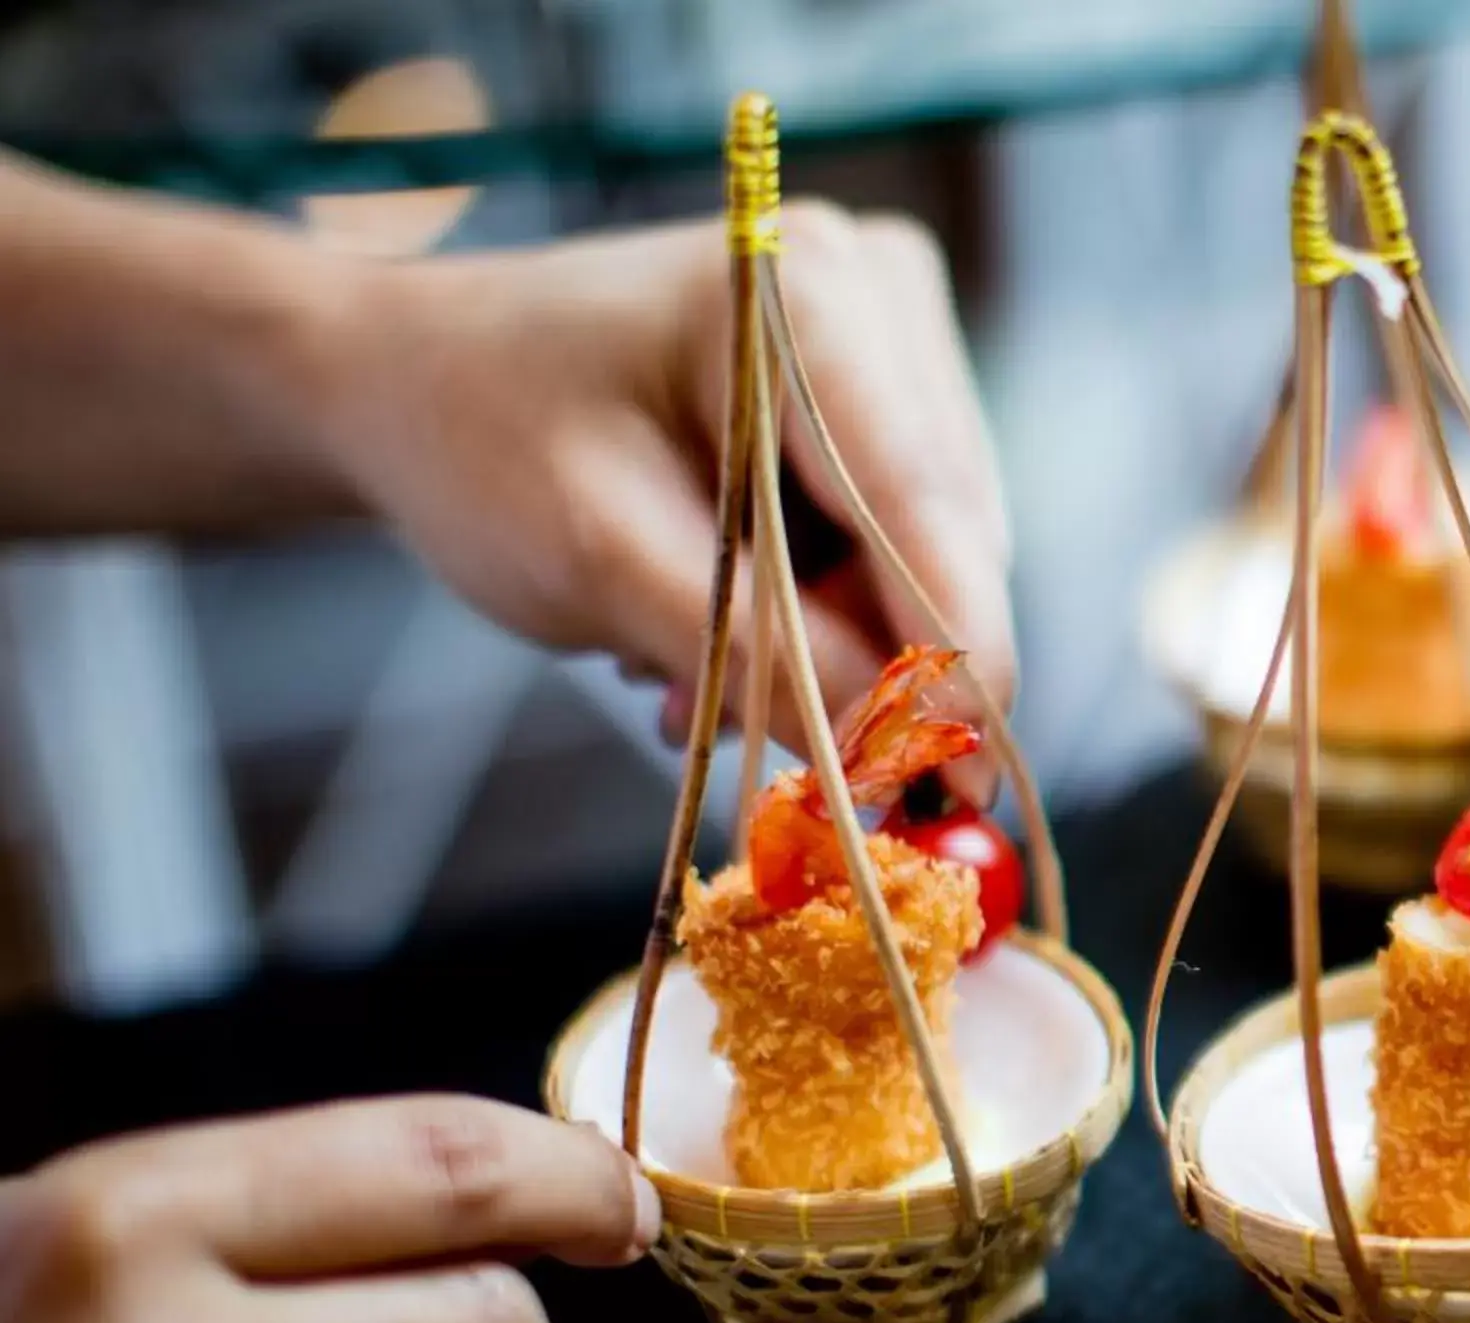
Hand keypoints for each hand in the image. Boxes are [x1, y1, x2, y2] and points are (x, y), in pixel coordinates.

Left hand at [312, 201, 1017, 737]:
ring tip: (685, 670)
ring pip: (930, 553)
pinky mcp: (880, 386)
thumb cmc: (480, 440)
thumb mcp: (604, 563)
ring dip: (834, 643)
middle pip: (944, 536)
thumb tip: (895, 755)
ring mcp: (887, 334)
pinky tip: (720, 621)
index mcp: (807, 296)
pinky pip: (899, 540)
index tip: (964, 791)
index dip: (958, 656)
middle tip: (736, 730)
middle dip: (871, 659)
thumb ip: (760, 658)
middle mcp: (875, 292)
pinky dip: (822, 608)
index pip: (925, 504)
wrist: (413, 377)